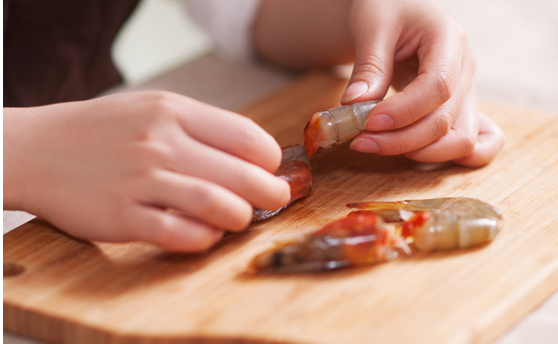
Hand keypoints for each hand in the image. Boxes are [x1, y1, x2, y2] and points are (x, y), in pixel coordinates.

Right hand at [3, 91, 289, 251]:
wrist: (35, 149)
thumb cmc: (102, 131)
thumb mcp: (152, 109)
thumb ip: (199, 128)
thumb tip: (250, 155)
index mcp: (174, 112)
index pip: (246, 136)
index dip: (269, 159)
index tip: (271, 170)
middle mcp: (160, 143)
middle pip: (241, 173)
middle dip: (270, 192)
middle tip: (275, 199)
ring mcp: (141, 181)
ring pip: (216, 204)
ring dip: (240, 217)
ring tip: (241, 218)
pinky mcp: (123, 217)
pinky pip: (178, 234)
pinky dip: (204, 239)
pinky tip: (207, 234)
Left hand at [342, 0, 503, 165]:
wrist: (398, 9)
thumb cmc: (387, 9)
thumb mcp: (372, 26)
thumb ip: (369, 66)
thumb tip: (354, 106)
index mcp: (449, 40)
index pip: (436, 87)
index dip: (403, 112)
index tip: (367, 123)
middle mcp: (466, 69)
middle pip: (446, 122)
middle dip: (401, 140)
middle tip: (359, 142)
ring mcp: (467, 92)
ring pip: (461, 139)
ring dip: (419, 152)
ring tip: (376, 147)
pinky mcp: (459, 108)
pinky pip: (477, 141)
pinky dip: (452, 156)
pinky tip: (419, 156)